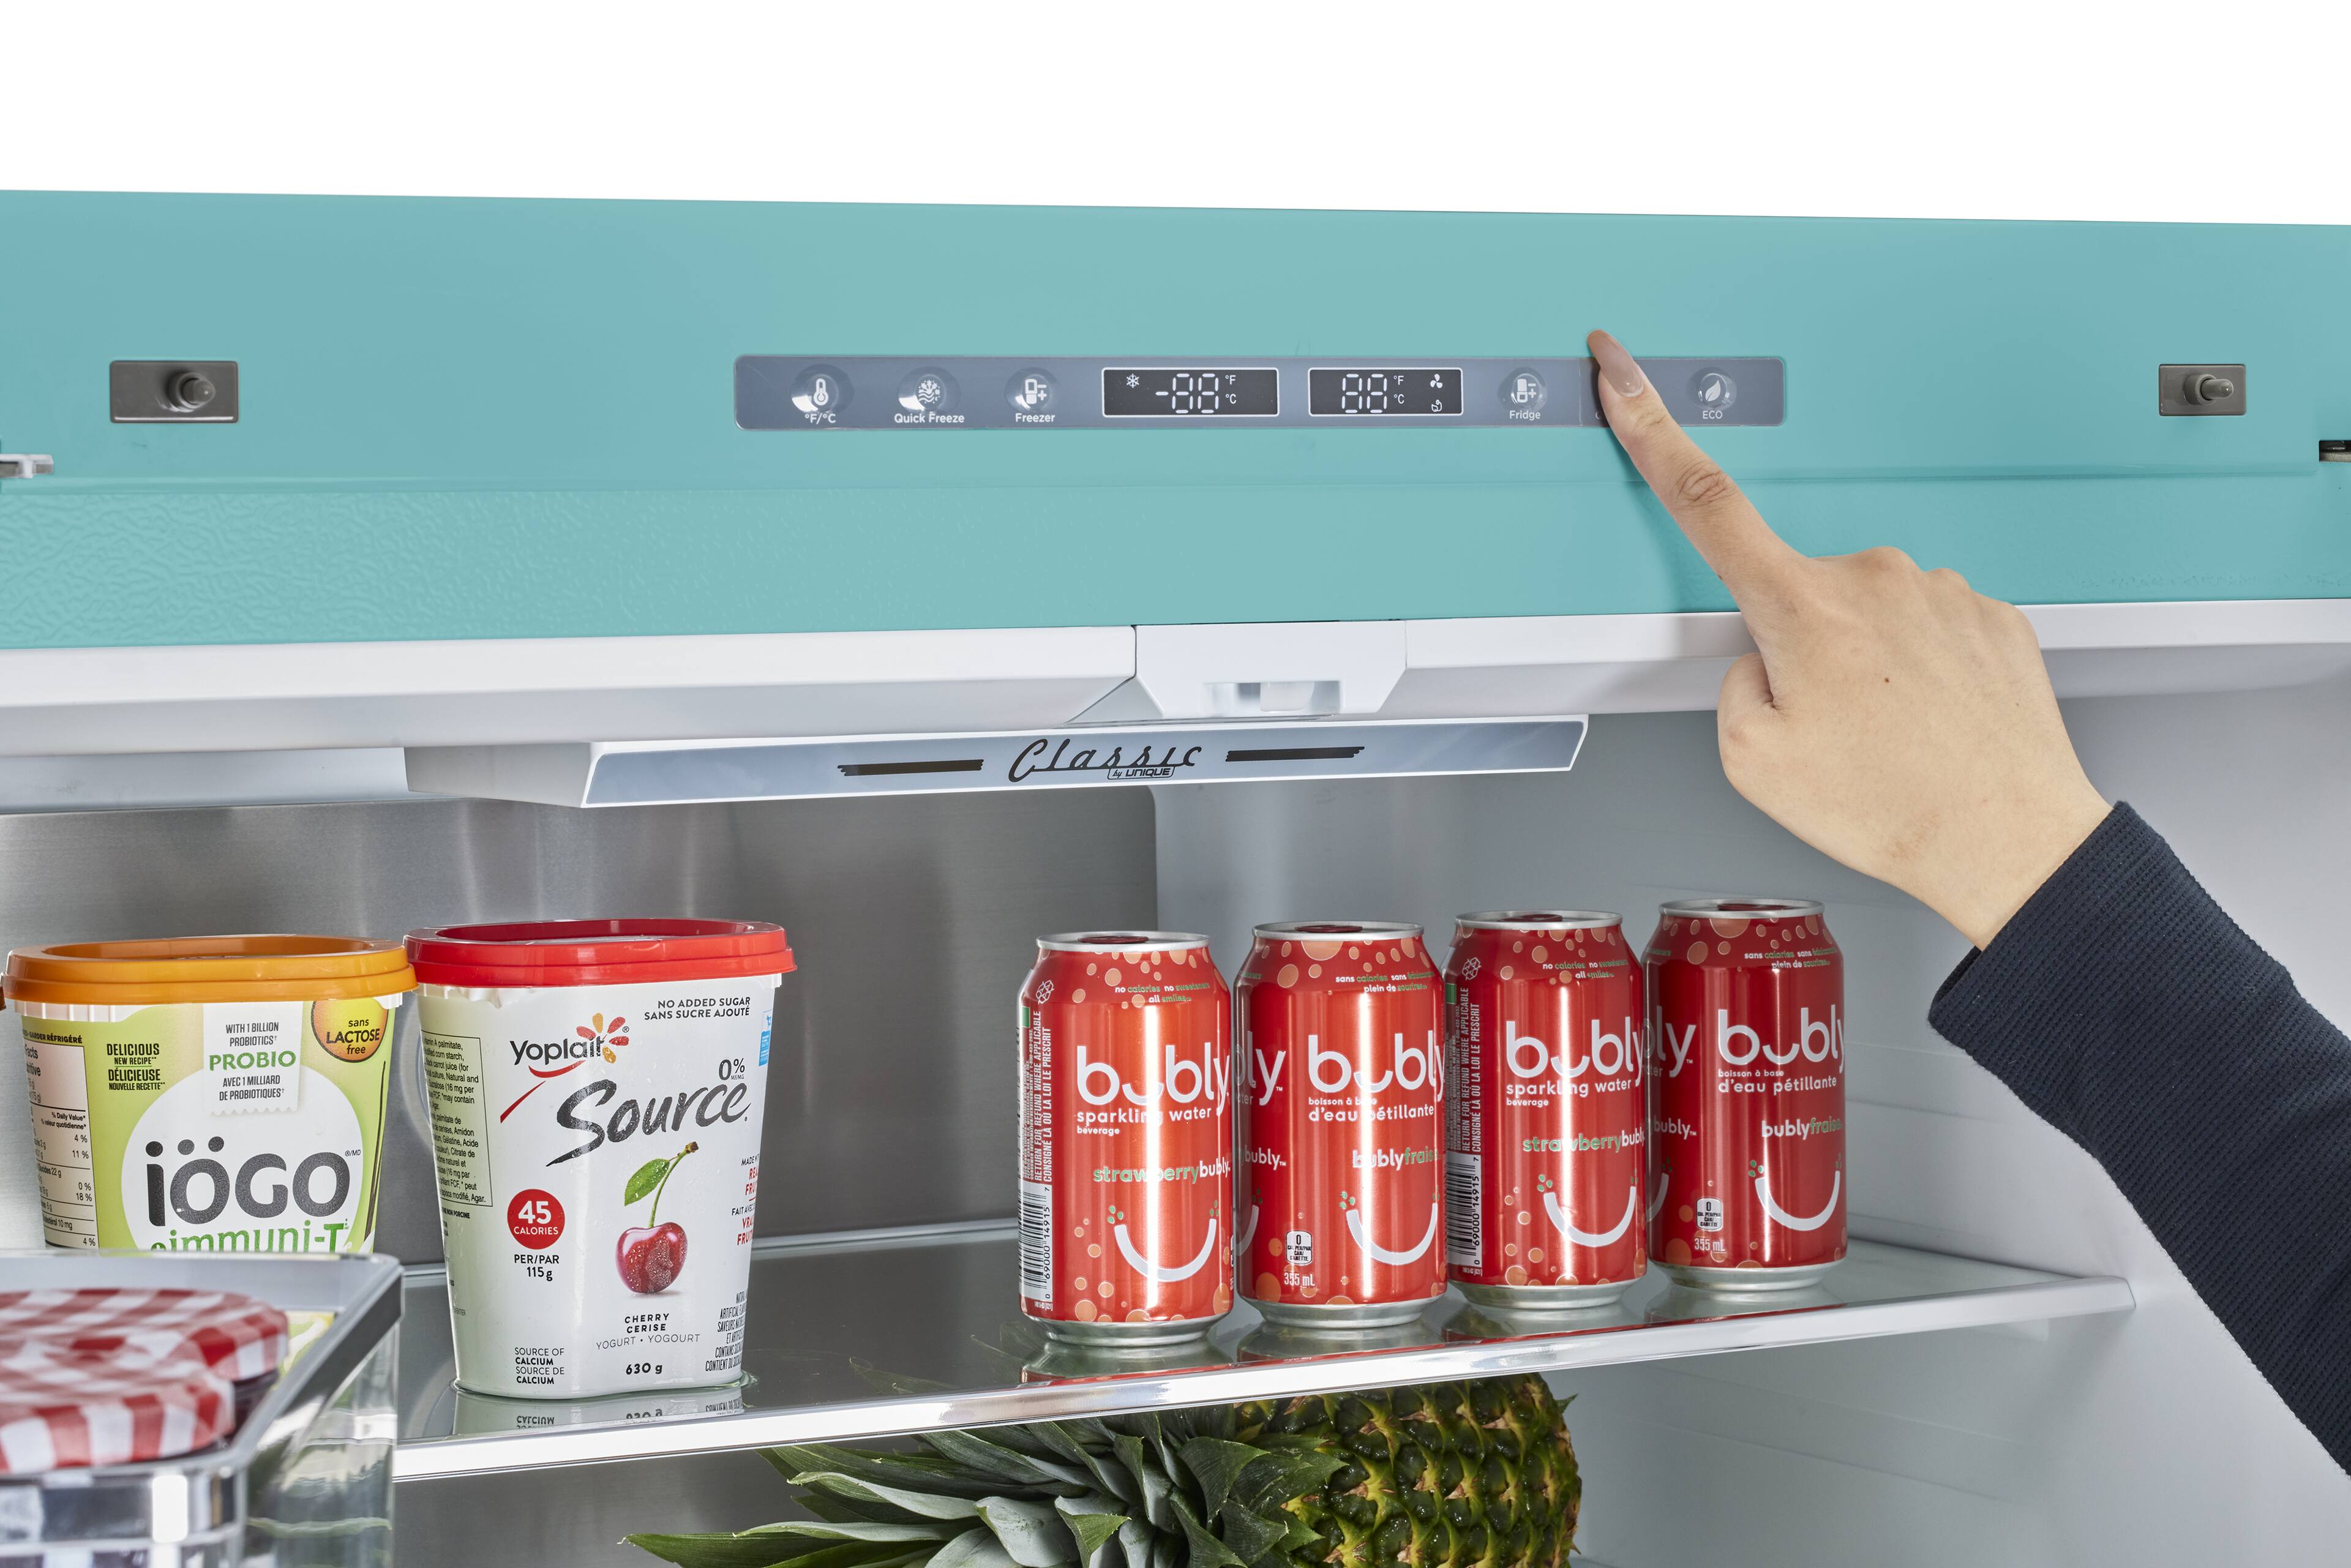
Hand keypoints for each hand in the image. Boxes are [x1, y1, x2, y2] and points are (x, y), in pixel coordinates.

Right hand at [1587, 330, 2111, 948]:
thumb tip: (1762, 657)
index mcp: (1800, 606)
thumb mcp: (1752, 761)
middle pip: (1794, 594)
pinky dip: (1918, 679)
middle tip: (1831, 731)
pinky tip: (1931, 729)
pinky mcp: (1992, 615)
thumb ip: (1732, 685)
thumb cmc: (1893, 807)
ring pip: (1865, 619)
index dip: (1651, 428)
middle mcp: (1873, 579)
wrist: (2010, 840)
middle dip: (1796, 652)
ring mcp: (1940, 591)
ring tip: (1891, 741)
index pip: (1702, 499)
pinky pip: (1926, 634)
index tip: (1625, 374)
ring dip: (1865, 670)